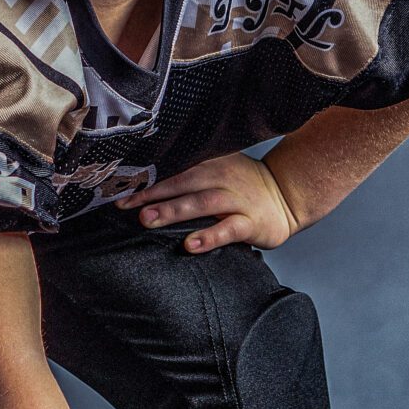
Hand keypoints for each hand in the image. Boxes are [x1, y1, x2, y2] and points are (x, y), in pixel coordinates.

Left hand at [114, 151, 300, 252]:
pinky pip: (227, 229)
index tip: (120, 188)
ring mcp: (236, 200)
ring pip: (201, 203)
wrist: (288, 196)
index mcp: (210, 163)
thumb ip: (190, 172)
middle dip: (152, 194)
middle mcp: (221, 178)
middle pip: (182, 183)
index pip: (174, 169)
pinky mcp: (250, 223)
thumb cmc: (244, 187)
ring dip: (173, 211)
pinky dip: (208, 237)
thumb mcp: (219, 169)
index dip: (147, 178)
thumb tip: (147, 185)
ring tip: (148, 220)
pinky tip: (189, 245)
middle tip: (126, 205)